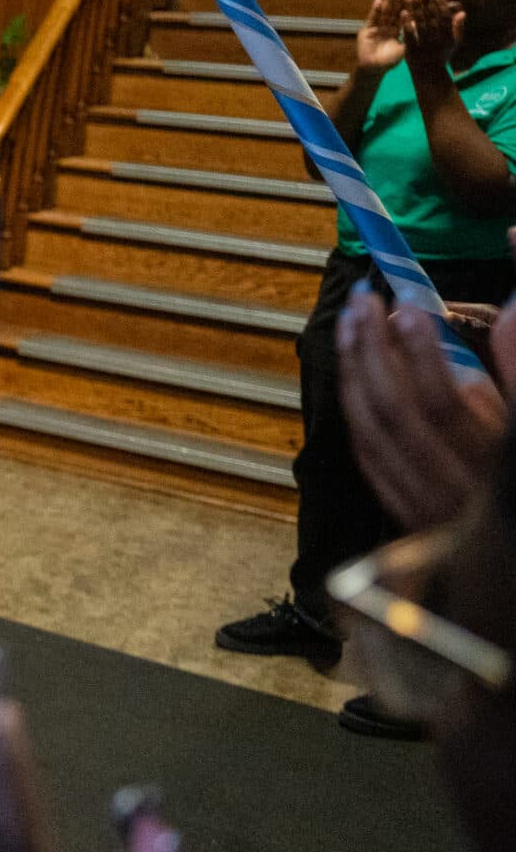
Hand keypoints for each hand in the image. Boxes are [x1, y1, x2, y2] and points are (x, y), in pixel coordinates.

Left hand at [338, 279, 512, 533]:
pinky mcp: (409, 517)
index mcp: (492, 470)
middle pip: (395, 413)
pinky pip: (369, 457)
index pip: (444, 406)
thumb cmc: (515, 468)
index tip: (409, 308)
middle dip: (373, 349)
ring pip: (371, 434)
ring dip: (354, 371)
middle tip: (364, 301)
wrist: (513, 550)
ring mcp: (427, 511)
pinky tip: (354, 374)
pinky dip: (358, 410)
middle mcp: (455, 495)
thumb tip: (501, 318)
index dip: (421, 353)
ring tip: (352, 322)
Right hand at [358, 0, 410, 72]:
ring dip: (388, 1)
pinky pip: (372, 18)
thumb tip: (421, 23)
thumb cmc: (390, 62)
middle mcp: (387, 28)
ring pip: (384, 12)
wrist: (373, 70)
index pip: (404, 17)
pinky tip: (379, 1)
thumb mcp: (405, 48)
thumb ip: (410, 36)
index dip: (408, 7)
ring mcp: (376, 28)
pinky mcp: (366, 30)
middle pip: (394, 12)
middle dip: (398, 0)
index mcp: (397, 32)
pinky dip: (375, 10)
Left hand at [400, 0, 460, 71]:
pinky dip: (407, 24)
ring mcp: (425, 46)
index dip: (441, 6)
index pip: (446, 18)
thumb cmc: (441, 55)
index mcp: (448, 38)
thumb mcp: (453, 43)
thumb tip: (462, 12)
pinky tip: (402, 13)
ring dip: (416, 10)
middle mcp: (438, 41)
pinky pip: (409, 36)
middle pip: (432, 19)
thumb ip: (457, 28)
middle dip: (427, 5)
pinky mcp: (412, 51)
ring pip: (420, 25)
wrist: (429, 75)